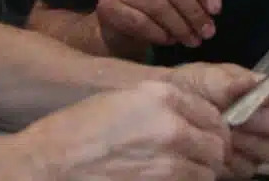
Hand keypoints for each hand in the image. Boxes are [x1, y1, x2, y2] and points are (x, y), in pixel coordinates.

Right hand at [20, 79, 231, 180]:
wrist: (52, 163)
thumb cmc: (79, 130)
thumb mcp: (124, 100)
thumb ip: (163, 106)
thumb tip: (190, 121)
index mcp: (163, 97)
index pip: (212, 113)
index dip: (214, 127)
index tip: (209, 135)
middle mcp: (172, 125)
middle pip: (217, 144)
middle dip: (212, 152)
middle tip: (201, 158)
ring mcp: (170, 161)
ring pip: (208, 172)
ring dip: (200, 173)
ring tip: (181, 172)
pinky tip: (168, 180)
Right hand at [96, 0, 233, 49]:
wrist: (122, 19)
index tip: (217, 10)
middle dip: (195, 13)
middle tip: (208, 32)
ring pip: (158, 6)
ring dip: (180, 27)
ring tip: (193, 40)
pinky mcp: (108, 6)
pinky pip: (140, 22)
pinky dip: (159, 34)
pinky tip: (170, 40)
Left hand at [168, 62, 268, 178]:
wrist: (167, 110)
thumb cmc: (193, 88)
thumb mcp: (213, 77)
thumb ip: (242, 81)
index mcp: (264, 92)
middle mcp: (268, 120)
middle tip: (244, 117)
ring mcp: (257, 145)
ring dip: (250, 141)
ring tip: (226, 129)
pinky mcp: (242, 166)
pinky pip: (249, 167)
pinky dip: (234, 158)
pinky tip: (219, 146)